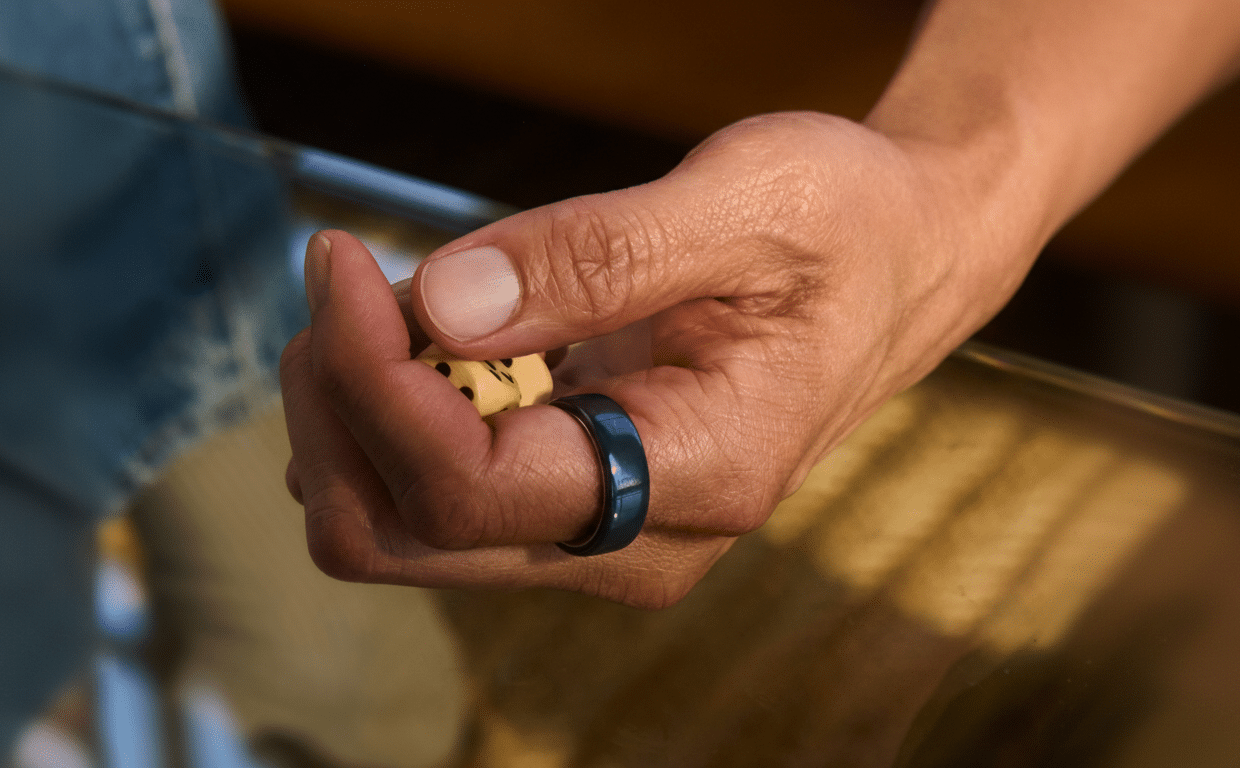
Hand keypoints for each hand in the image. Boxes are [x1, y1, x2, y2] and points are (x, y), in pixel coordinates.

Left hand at [279, 112, 1034, 607]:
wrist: (900, 266)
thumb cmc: (848, 226)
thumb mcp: (744, 203)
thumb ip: (595, 257)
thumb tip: (442, 305)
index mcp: (698, 476)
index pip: (469, 491)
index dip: (372, 383)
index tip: (339, 261)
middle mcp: (639, 542)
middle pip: (405, 535)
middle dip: (340, 405)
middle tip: (347, 275)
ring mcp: (603, 535)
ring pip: (401, 526)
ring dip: (356, 410)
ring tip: (393, 291)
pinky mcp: (574, 506)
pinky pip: (436, 493)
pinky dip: (395, 409)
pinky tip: (432, 326)